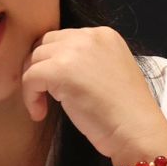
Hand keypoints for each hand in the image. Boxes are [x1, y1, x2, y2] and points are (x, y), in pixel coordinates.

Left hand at [21, 27, 166, 165]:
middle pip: (46, 44)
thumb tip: (55, 66)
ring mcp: (75, 51)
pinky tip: (40, 113)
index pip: (64, 38)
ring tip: (44, 107)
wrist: (136, 130)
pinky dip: (30, 97)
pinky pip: (30, 77)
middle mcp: (90, 36)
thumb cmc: (125, 113)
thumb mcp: (109, 73)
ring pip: (35, 59)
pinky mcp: (61, 70)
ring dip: (34, 83)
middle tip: (43, 94)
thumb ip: (87, 62)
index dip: (54, 61)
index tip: (56, 86)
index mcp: (104, 35)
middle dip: (40, 68)